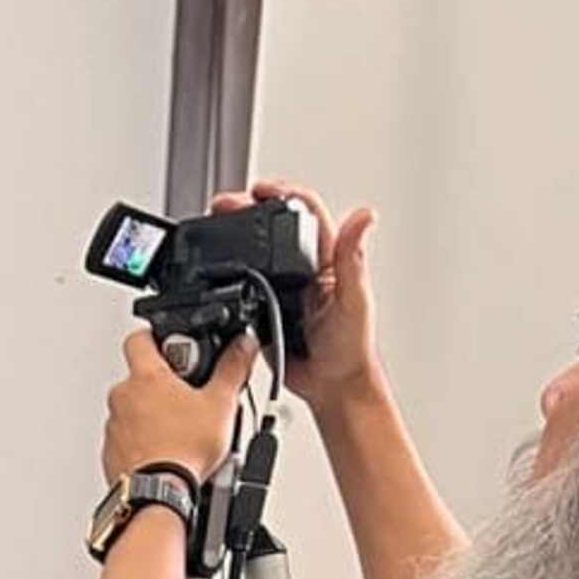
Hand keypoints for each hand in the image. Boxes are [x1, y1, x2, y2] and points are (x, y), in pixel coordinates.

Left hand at [101, 326, 255, 489]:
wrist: (158, 494)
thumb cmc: (182, 452)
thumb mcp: (221, 403)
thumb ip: (232, 367)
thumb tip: (242, 346)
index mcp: (145, 377)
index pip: (139, 337)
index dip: (157, 336)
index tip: (175, 346)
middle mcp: (122, 398)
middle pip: (141, 377)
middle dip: (165, 384)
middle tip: (190, 397)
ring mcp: (114, 426)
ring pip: (134, 410)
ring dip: (155, 414)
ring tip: (184, 429)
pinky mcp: (112, 452)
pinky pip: (128, 438)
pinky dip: (144, 441)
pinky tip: (168, 449)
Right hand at [217, 179, 378, 400]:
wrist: (331, 387)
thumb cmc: (352, 348)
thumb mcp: (355, 300)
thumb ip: (352, 259)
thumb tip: (364, 216)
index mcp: (326, 260)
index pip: (305, 213)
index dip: (283, 194)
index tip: (260, 190)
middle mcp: (302, 270)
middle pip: (273, 227)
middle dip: (247, 210)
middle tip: (225, 205)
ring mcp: (281, 290)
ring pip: (254, 254)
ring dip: (233, 238)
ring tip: (213, 226)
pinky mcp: (263, 311)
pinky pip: (242, 289)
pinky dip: (227, 277)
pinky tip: (214, 269)